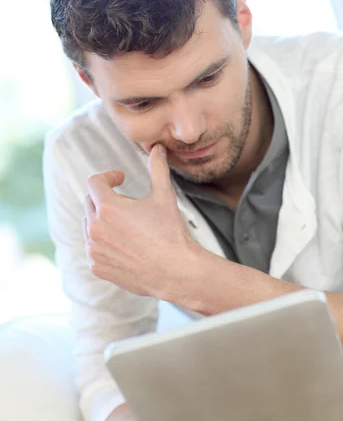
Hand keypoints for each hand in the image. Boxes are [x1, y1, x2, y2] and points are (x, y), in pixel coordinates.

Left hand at [83, 144, 196, 297]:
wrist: (175, 271)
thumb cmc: (170, 234)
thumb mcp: (164, 197)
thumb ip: (157, 169)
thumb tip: (157, 149)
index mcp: (108, 207)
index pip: (94, 182)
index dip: (109, 177)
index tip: (121, 179)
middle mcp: (95, 227)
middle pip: (90, 203)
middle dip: (107, 199)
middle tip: (128, 204)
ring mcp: (94, 249)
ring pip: (90, 227)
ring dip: (103, 222)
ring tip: (127, 226)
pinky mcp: (97, 266)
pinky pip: (94, 249)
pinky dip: (104, 244)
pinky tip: (125, 246)